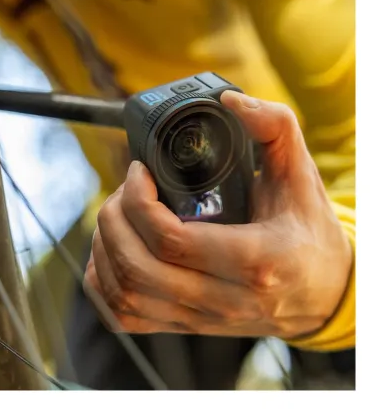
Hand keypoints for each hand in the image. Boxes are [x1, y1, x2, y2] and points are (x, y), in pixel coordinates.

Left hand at [84, 91, 352, 339]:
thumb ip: (274, 128)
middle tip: (125, 189)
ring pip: (125, 295)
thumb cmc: (310, 232)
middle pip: (137, 267)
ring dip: (105, 247)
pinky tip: (111, 250)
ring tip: (118, 214)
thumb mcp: (304, 175)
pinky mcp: (186, 327)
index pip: (172, 240)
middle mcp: (225, 299)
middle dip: (114, 218)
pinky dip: (103, 282)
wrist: (324, 292)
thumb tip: (230, 101)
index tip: (140, 171)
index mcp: (256, 261)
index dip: (139, 200)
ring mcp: (202, 319)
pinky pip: (124, 317)